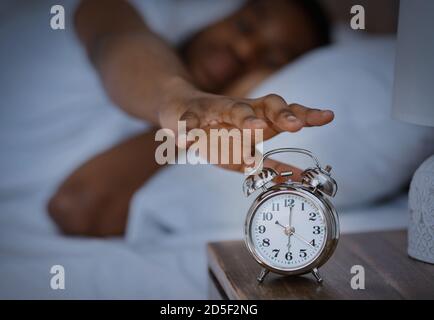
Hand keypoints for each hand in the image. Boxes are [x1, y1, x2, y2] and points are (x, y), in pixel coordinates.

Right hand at [159, 83, 333, 173]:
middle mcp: (240, 109)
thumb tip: (301, 178)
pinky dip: (187, 130)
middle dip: (282, 114)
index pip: (285, 112)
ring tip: (255, 128)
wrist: (179, 108)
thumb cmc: (217, 132)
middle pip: (266, 104)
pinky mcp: (189, 114)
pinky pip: (189, 121)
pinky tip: (185, 140)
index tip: (327, 117)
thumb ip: (273, 163)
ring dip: (244, 117)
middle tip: (295, 126)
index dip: (305, 114)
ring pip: (232, 108)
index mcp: (256, 118)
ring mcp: (215, 110)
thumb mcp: (247, 151)